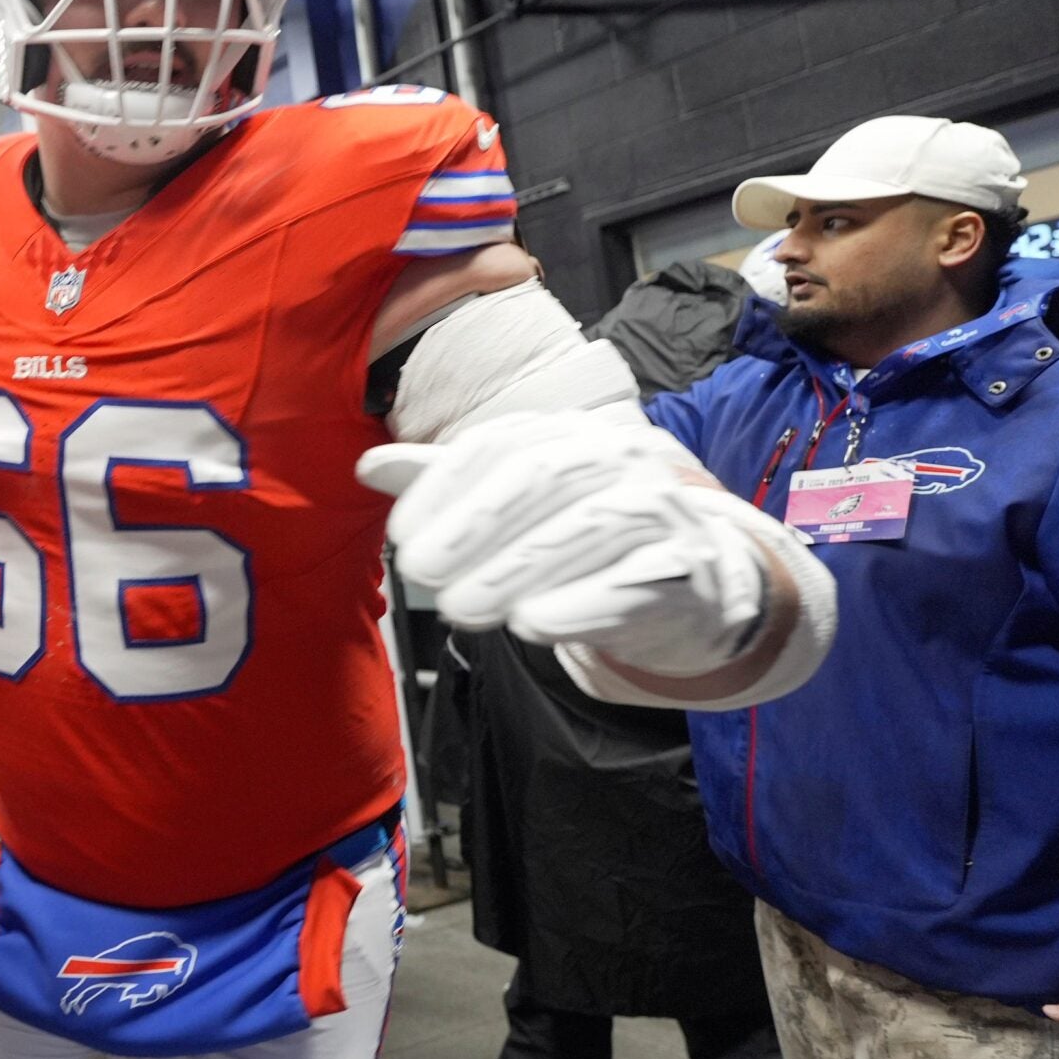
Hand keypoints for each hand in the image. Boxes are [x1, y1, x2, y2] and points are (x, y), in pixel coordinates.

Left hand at [358, 412, 765, 675]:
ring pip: (590, 527)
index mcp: (567, 433)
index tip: (402, 537)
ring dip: (515, 570)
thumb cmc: (580, 536)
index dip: (443, 487)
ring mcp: (661, 507)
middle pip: (542, 477)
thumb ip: (446, 482)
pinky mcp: (688, 567)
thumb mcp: (513, 504)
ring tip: (463, 610)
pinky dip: (581, 604)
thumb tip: (369, 467)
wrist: (688, 580)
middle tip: (424, 575)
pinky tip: (532, 625)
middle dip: (474, 527)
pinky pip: (638, 580)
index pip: (498, 445)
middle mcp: (618, 456)